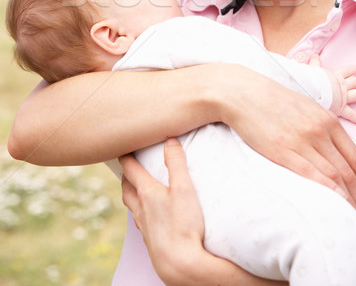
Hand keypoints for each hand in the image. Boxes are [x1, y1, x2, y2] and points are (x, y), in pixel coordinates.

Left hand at [120, 138, 205, 284]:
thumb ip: (177, 162)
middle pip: (126, 187)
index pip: (130, 168)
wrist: (181, 265)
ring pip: (131, 205)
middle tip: (128, 164)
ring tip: (137, 187)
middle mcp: (140, 209)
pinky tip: (149, 215)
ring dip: (131, 193)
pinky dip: (140, 212)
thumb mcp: (184, 188)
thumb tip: (170, 140)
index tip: (121, 145)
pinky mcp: (151, 240)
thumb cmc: (184, 226)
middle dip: (126, 174)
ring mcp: (144, 226)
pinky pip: (140, 221)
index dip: (125, 155)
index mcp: (146, 193)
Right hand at [216, 63, 355, 233]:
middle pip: (350, 171)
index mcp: (328, 120)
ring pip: (335, 176)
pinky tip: (337, 203)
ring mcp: (301, 140)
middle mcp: (319, 131)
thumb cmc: (273, 101)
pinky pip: (311, 174)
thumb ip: (323, 128)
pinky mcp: (282, 150)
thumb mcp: (307, 108)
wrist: (244, 93)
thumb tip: (336, 152)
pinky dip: (328, 191)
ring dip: (351, 201)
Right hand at [309, 54, 355, 124]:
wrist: (310, 92)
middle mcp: (342, 86)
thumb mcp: (313, 70)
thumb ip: (315, 63)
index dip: (354, 69)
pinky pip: (352, 114)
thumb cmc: (311, 80)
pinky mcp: (341, 108)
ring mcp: (343, 97)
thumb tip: (315, 55)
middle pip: (354, 82)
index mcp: (335, 76)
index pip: (347, 71)